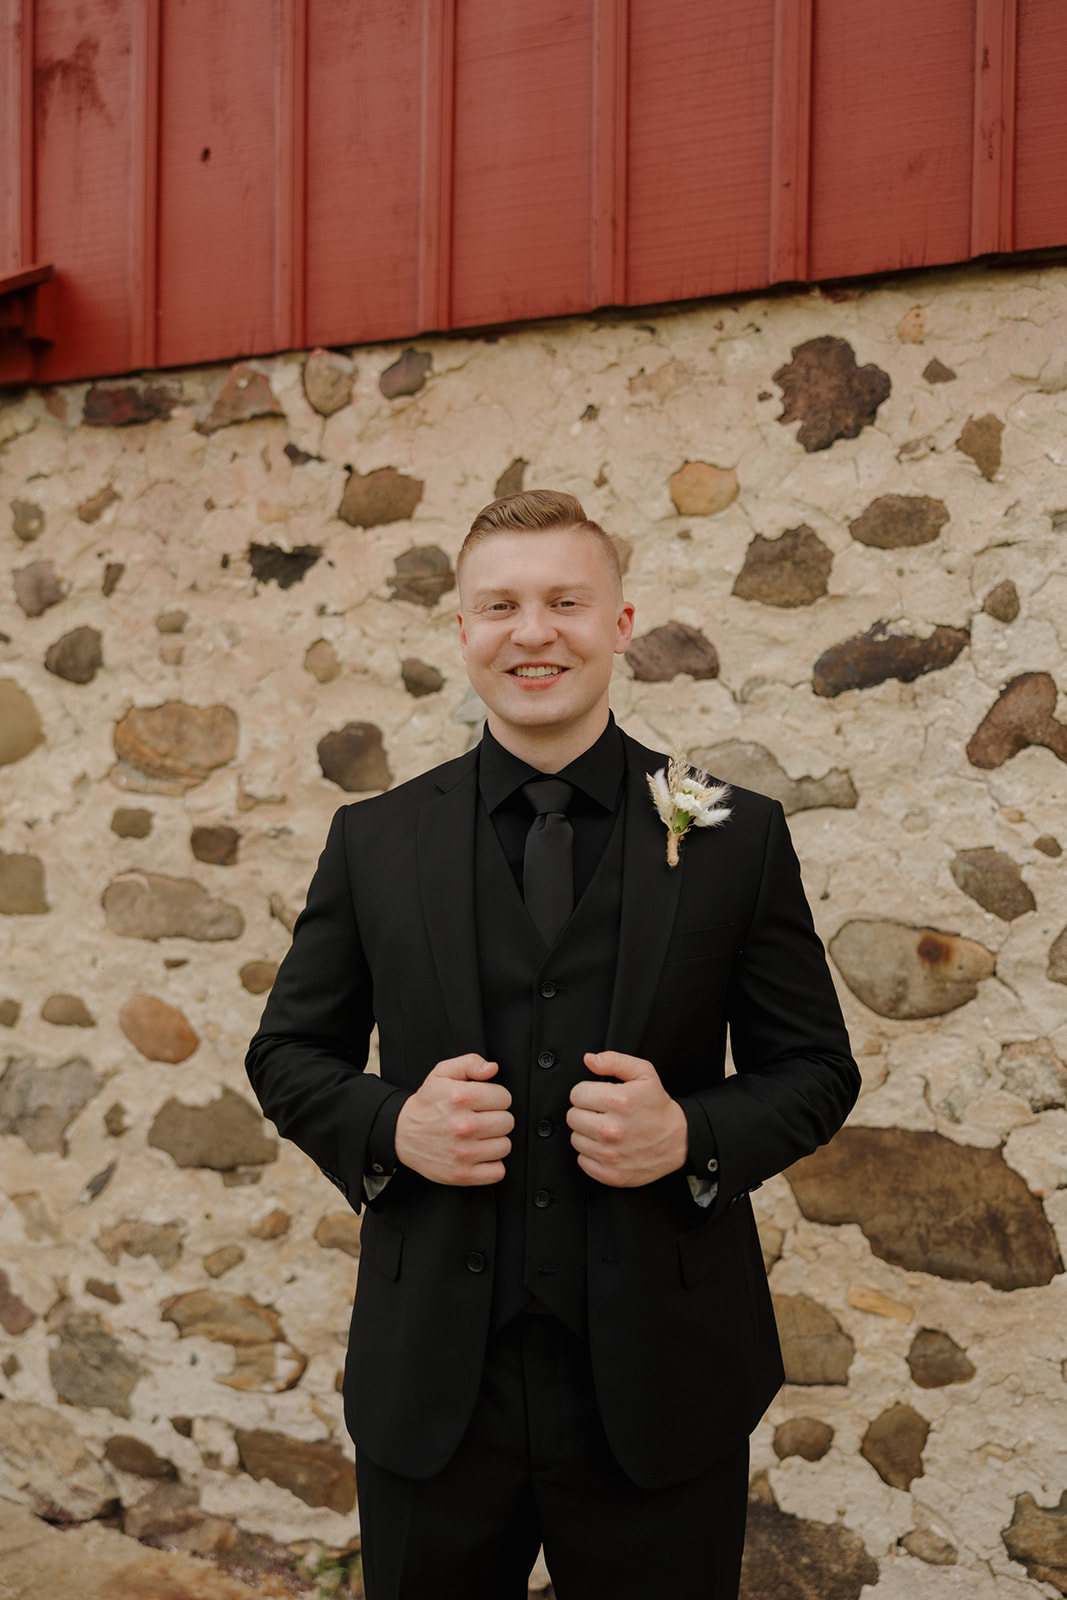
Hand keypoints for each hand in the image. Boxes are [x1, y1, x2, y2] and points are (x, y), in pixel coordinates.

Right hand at [394, 1054, 512, 1185]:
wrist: (401, 1134)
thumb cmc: (426, 1104)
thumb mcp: (442, 1073)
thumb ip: (470, 1063)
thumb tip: (491, 1068)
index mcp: (460, 1097)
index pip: (505, 1098)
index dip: (495, 1098)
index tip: (483, 1102)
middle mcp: (463, 1126)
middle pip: (507, 1122)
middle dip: (496, 1118)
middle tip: (480, 1119)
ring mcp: (463, 1153)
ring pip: (505, 1146)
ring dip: (495, 1141)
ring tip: (478, 1136)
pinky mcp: (461, 1174)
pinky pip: (498, 1172)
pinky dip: (492, 1165)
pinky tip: (479, 1154)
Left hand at [567, 1051, 687, 1187]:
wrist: (680, 1140)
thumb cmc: (659, 1107)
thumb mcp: (644, 1073)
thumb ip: (614, 1061)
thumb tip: (590, 1060)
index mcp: (618, 1101)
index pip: (576, 1094)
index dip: (587, 1093)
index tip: (600, 1098)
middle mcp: (611, 1129)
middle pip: (572, 1117)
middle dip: (586, 1112)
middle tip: (604, 1113)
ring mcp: (610, 1154)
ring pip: (576, 1139)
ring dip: (588, 1134)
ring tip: (608, 1129)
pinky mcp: (610, 1174)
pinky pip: (583, 1160)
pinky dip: (592, 1154)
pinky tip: (608, 1146)